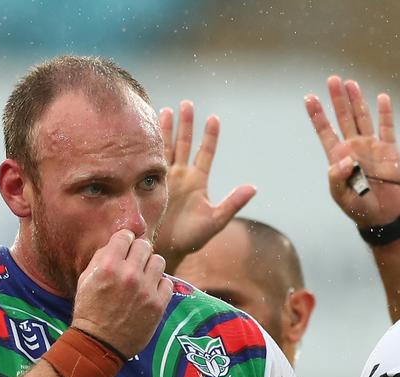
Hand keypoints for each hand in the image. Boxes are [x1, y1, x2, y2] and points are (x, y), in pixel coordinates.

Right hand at [71, 229, 171, 357]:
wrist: (99, 343)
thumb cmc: (89, 310)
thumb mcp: (86, 279)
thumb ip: (101, 257)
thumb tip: (118, 242)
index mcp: (108, 266)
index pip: (125, 236)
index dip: (125, 239)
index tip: (125, 246)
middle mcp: (129, 275)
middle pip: (144, 246)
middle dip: (138, 251)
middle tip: (134, 261)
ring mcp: (146, 290)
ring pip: (158, 261)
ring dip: (151, 266)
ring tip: (144, 275)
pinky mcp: (158, 304)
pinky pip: (167, 282)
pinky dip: (159, 284)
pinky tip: (149, 291)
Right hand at [154, 101, 255, 265]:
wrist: (166, 249)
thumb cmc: (192, 238)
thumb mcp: (215, 220)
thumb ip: (233, 203)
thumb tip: (253, 187)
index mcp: (198, 182)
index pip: (206, 153)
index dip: (210, 136)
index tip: (213, 118)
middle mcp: (182, 176)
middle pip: (185, 144)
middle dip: (186, 124)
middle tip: (187, 104)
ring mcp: (165, 178)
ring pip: (166, 148)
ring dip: (167, 130)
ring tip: (167, 109)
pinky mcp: (149, 184)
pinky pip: (150, 160)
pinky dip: (150, 145)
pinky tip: (146, 130)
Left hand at [306, 76, 399, 227]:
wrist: (384, 215)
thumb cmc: (358, 207)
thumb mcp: (341, 196)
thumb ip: (338, 178)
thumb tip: (346, 158)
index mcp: (339, 157)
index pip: (325, 131)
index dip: (318, 115)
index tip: (309, 97)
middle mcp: (354, 147)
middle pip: (344, 118)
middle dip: (338, 99)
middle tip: (332, 79)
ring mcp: (372, 146)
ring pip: (363, 118)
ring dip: (357, 101)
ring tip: (350, 83)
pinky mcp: (389, 150)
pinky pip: (387, 128)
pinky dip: (385, 113)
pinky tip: (381, 98)